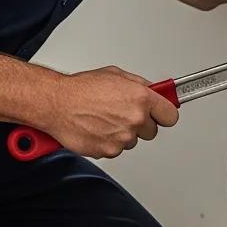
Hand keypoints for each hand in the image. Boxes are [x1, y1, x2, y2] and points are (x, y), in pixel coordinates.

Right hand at [45, 66, 178, 158]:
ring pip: (133, 141)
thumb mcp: (115, 75)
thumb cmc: (80, 88)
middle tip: (123, 114)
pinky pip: (116, 149)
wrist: (56, 104)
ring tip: (104, 119)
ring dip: (123, 133)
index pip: (170, 115)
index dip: (164, 114)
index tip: (161, 114)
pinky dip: (108, 142)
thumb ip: (139, 85)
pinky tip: (96, 128)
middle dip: (141, 124)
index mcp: (141, 98)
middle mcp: (135, 119)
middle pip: (152, 131)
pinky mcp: (109, 151)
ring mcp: (123, 137)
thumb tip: (153, 91)